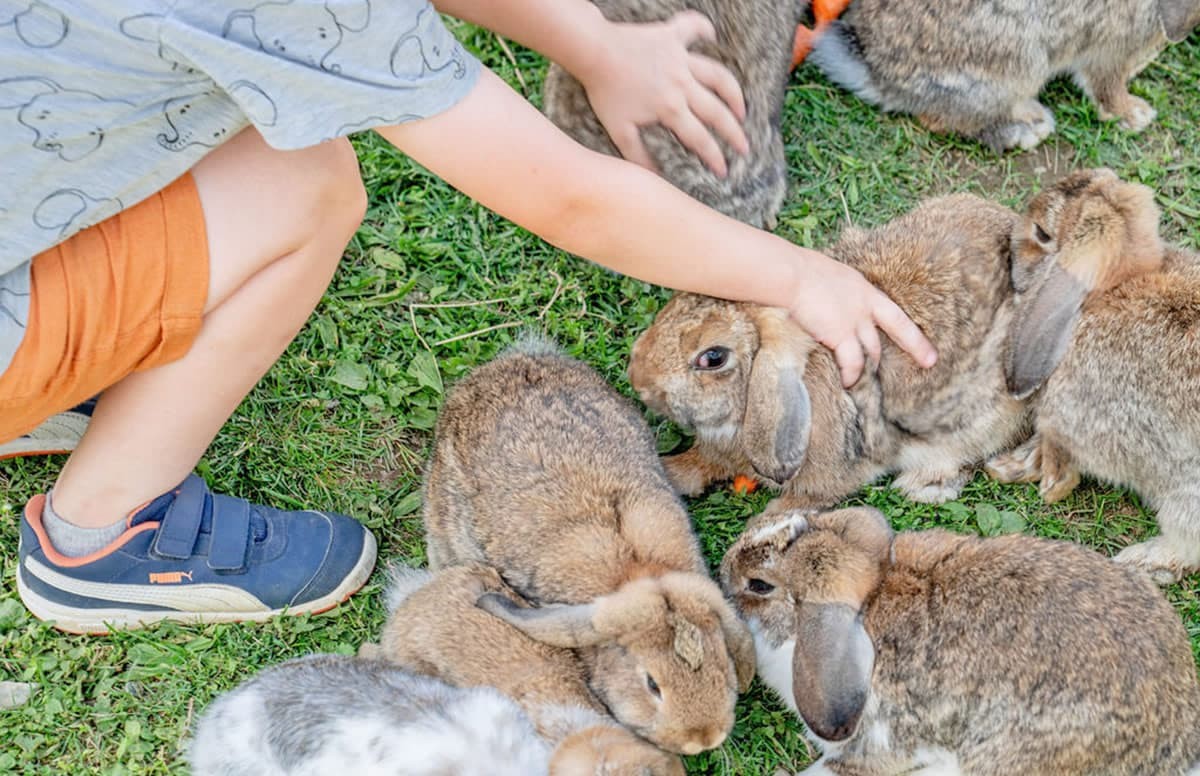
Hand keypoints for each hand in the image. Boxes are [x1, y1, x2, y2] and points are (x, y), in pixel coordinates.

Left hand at [578, 10, 748, 176]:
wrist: (594, 52)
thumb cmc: (604, 91)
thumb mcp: (619, 130)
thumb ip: (638, 156)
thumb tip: (656, 178)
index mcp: (670, 108)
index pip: (700, 138)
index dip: (715, 157)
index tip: (725, 170)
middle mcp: (682, 84)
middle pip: (717, 112)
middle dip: (734, 133)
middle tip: (745, 147)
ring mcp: (680, 59)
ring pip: (717, 75)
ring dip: (733, 93)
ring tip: (741, 108)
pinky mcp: (671, 36)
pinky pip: (692, 28)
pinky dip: (703, 29)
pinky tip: (711, 35)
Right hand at [788, 254, 937, 386]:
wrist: (792, 275)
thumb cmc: (800, 272)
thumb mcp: (829, 278)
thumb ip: (835, 295)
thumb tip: (825, 304)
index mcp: (865, 291)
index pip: (896, 317)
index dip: (914, 339)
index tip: (929, 356)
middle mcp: (866, 307)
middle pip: (887, 337)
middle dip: (892, 358)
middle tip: (900, 378)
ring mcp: (855, 322)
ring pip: (872, 353)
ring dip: (868, 369)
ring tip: (862, 383)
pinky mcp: (840, 335)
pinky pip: (852, 362)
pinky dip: (851, 375)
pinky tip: (847, 384)